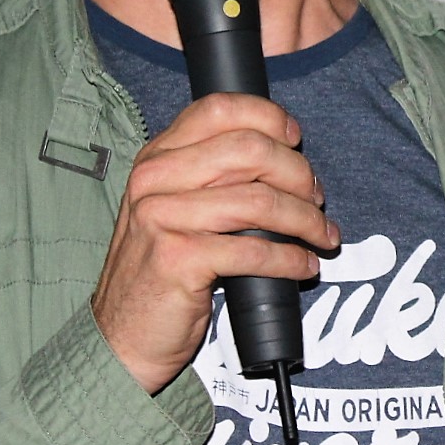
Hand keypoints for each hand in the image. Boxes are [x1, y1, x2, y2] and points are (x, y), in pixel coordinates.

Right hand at [90, 93, 336, 392]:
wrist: (121, 335)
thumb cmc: (161, 268)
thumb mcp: (174, 207)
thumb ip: (213, 175)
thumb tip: (285, 157)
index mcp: (157, 157)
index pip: (219, 109)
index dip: (269, 118)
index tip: (296, 139)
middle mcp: (155, 179)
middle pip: (250, 150)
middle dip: (299, 173)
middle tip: (317, 199)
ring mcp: (162, 218)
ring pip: (260, 200)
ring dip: (306, 219)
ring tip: (323, 235)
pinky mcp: (178, 260)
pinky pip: (255, 248)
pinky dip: (291, 258)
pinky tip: (303, 265)